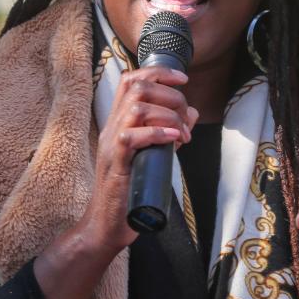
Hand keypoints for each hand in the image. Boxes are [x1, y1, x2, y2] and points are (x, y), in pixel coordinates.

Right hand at [79, 65, 198, 252]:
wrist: (107, 226)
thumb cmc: (131, 192)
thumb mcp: (154, 154)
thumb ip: (170, 132)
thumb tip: (191, 112)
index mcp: (118, 123)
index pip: (132, 79)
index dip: (159, 72)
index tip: (183, 79)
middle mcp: (112, 128)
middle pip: (137, 87)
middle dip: (171, 96)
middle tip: (186, 120)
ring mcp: (111, 145)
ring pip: (136, 108)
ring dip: (168, 115)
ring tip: (182, 134)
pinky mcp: (116, 165)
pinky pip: (130, 137)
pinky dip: (156, 133)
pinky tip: (174, 140)